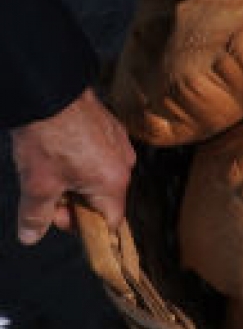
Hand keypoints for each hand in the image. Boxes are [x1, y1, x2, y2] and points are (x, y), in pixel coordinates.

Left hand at [9, 87, 135, 243]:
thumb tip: (30, 236)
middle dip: (75, 201)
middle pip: (103, 200)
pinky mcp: (113, 128)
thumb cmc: (47, 138)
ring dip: (77, 180)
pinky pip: (101, 155)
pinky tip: (60, 149)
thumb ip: (36, 216)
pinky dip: (82, 159)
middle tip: (46, 190)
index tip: (57, 216)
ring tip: (50, 165)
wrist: (50, 91)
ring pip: (100, 177)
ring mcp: (121, 144)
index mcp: (112, 183)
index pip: (109, 222)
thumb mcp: (36, 184)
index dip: (82, 226)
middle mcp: (125, 165)